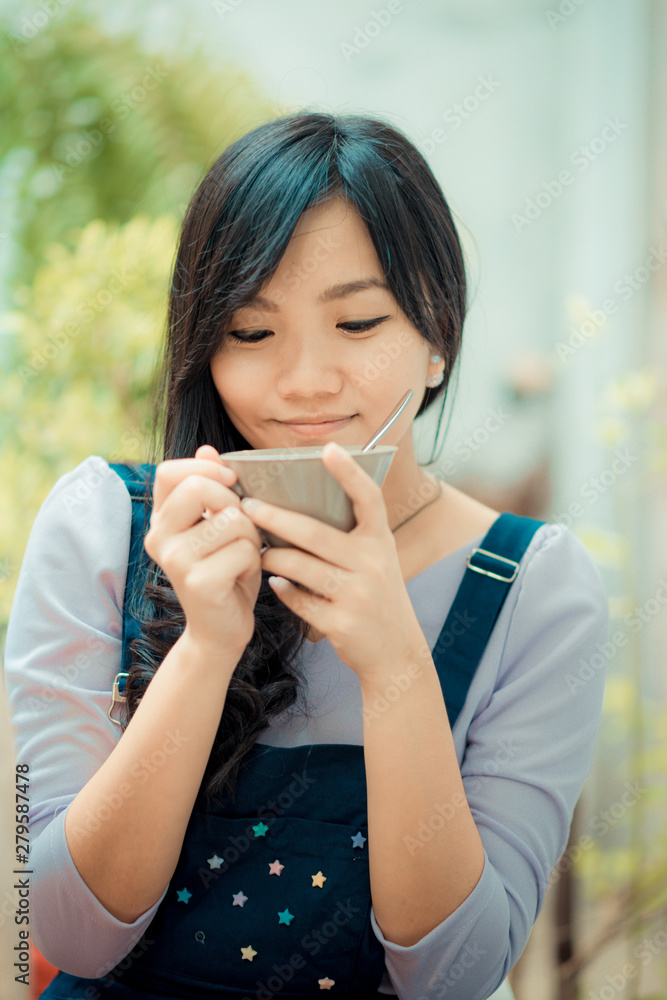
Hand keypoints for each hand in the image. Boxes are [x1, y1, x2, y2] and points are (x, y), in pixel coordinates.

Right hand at [143, 445, 262, 662]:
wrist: (220, 631)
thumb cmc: (225, 572)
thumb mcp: (218, 527)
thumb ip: (211, 489)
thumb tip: (208, 450)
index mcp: (160, 520)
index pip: (168, 472)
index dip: (204, 469)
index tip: (230, 481)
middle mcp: (159, 538)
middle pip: (199, 488)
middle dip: (234, 502)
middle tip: (240, 528)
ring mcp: (175, 560)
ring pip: (232, 520)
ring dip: (250, 537)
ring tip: (242, 556)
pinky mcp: (199, 581)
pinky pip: (243, 549)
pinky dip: (253, 561)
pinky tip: (242, 576)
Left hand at [239, 441, 426, 685]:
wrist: (395, 652)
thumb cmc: (375, 595)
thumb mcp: (375, 559)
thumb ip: (349, 534)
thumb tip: (299, 503)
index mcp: (380, 541)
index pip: (369, 498)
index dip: (350, 472)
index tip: (327, 448)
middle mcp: (372, 563)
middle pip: (314, 532)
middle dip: (275, 517)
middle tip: (247, 506)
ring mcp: (358, 594)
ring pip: (298, 566)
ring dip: (271, 556)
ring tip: (258, 551)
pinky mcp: (342, 622)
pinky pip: (298, 599)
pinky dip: (282, 590)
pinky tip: (273, 583)